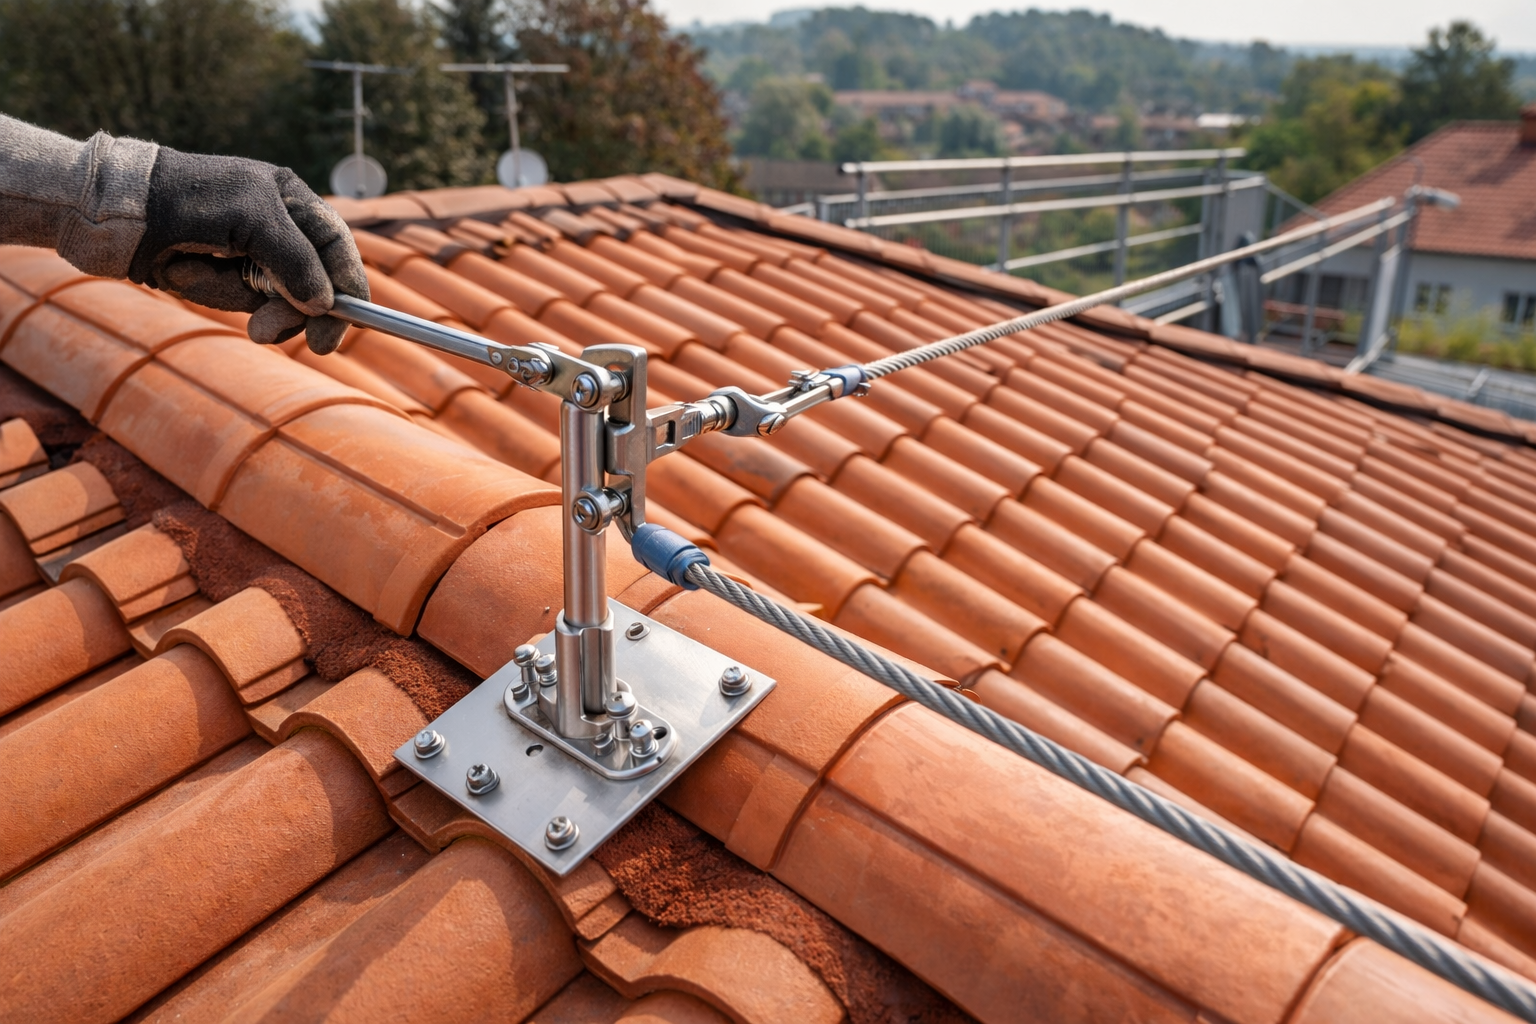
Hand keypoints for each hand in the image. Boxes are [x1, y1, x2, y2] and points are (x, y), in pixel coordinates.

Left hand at [127, 148, 367, 353]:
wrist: (114, 211)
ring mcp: (251, 251)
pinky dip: (216, 293)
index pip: (338, 248)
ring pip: (275, 297)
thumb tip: (325, 304)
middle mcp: (278, 226)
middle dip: (292, 308)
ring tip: (200, 282)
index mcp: (292, 199)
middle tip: (270, 334)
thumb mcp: (252, 221)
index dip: (348, 286)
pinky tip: (188, 277)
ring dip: (242, 301)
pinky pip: (240, 299)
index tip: (344, 325)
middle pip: (313, 282)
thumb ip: (296, 260)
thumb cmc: (187, 200)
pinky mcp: (224, 272)